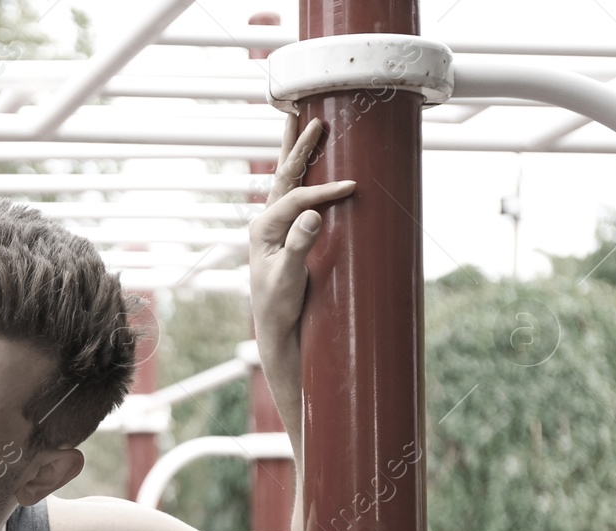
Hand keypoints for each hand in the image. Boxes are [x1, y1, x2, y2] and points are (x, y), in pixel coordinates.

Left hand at [249, 115, 356, 354]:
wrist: (276, 324)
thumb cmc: (280, 303)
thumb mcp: (290, 277)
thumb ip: (299, 245)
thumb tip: (314, 214)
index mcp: (263, 229)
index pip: (296, 199)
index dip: (323, 191)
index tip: (351, 187)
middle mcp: (266, 221)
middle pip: (284, 176)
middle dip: (299, 148)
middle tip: (311, 120)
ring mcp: (275, 225)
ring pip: (286, 180)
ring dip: (296, 153)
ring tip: (301, 125)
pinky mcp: (286, 232)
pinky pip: (294, 195)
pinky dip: (302, 175)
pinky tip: (308, 162)